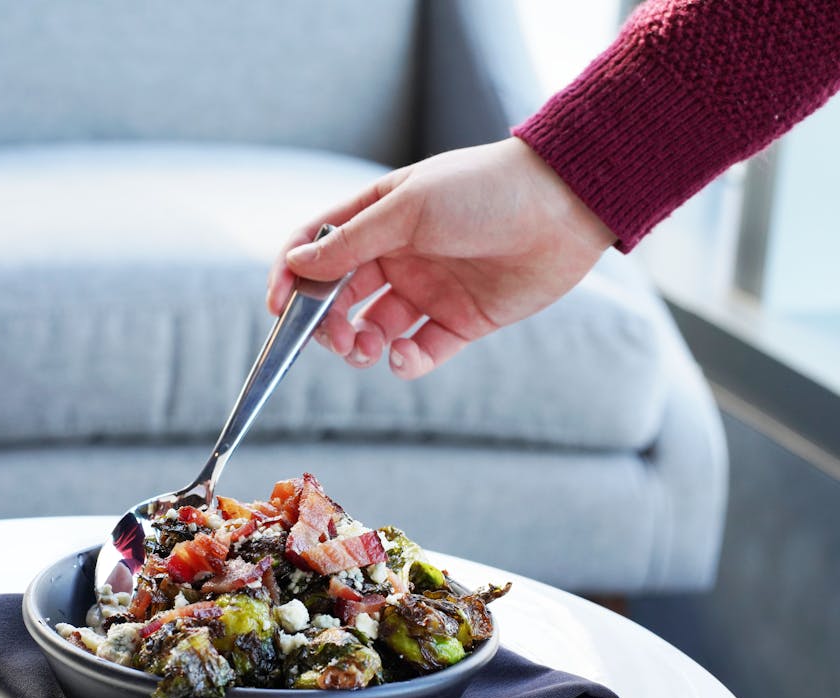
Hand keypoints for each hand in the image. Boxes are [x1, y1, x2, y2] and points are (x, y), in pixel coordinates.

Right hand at [266, 138, 615, 379]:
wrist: (565, 205)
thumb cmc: (483, 190)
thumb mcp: (407, 209)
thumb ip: (350, 244)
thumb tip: (294, 268)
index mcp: (376, 219)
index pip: (316, 251)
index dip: (291, 278)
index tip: (278, 309)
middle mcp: (397, 256)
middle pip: (339, 298)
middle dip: (325, 323)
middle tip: (333, 339)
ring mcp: (428, 290)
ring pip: (374, 330)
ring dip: (360, 346)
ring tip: (368, 348)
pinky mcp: (460, 321)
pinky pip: (420, 351)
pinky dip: (405, 361)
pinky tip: (405, 356)